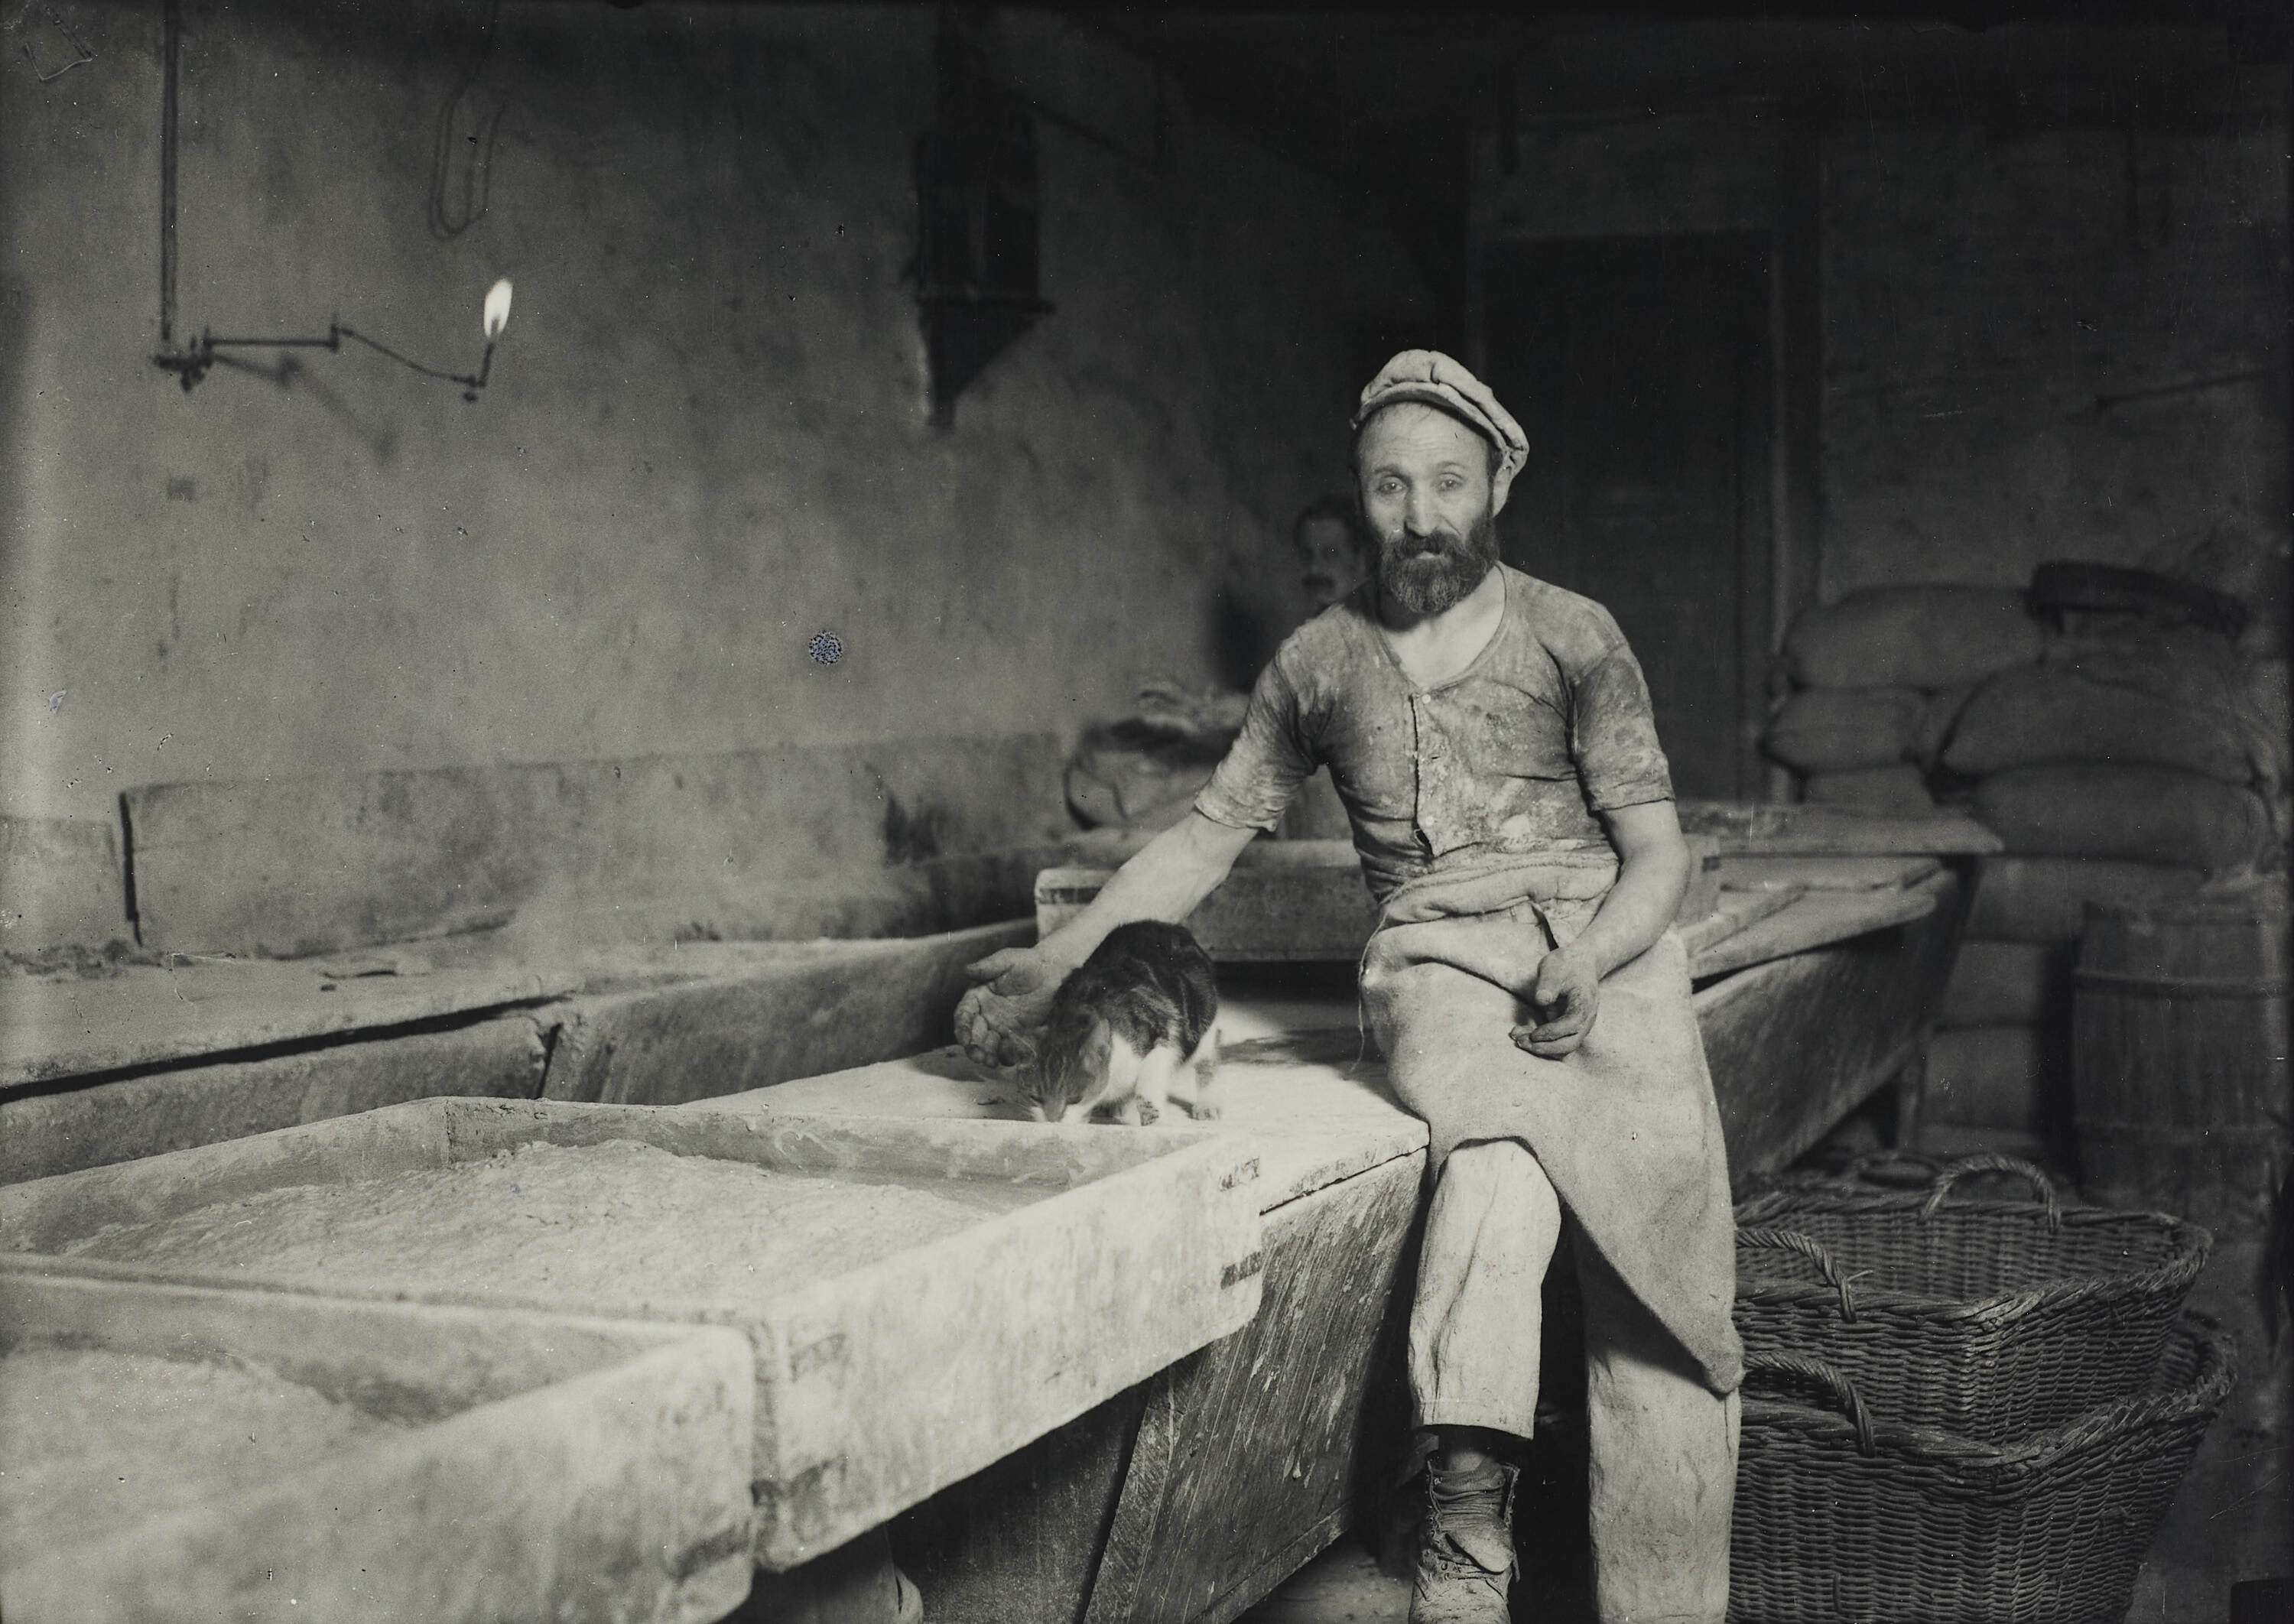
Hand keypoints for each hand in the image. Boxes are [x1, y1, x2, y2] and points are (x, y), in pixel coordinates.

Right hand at [955, 947, 1059, 1070]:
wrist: (1052, 973)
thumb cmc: (1027, 963)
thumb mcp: (1006, 960)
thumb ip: (987, 967)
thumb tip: (966, 970)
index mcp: (978, 997)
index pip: (964, 1015)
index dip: (962, 1028)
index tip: (965, 1039)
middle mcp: (986, 1014)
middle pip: (974, 1035)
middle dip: (973, 1048)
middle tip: (980, 1057)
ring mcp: (1001, 1026)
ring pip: (989, 1046)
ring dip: (988, 1055)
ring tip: (992, 1062)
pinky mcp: (1017, 1034)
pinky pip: (1010, 1049)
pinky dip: (1008, 1055)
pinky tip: (1011, 1057)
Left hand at [1510, 945, 1598, 1058]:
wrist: (1579, 964)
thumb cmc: (1567, 964)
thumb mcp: (1555, 966)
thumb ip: (1549, 982)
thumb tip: (1542, 1000)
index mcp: (1585, 1002)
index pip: (1573, 1024)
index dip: (1553, 1032)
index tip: (1534, 1034)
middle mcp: (1585, 1018)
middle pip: (1570, 1043)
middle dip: (1545, 1047)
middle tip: (1521, 1042)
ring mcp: (1577, 1025)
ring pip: (1562, 1046)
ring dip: (1541, 1047)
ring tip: (1517, 1039)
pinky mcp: (1566, 1027)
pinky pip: (1555, 1040)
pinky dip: (1539, 1041)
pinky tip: (1521, 1034)